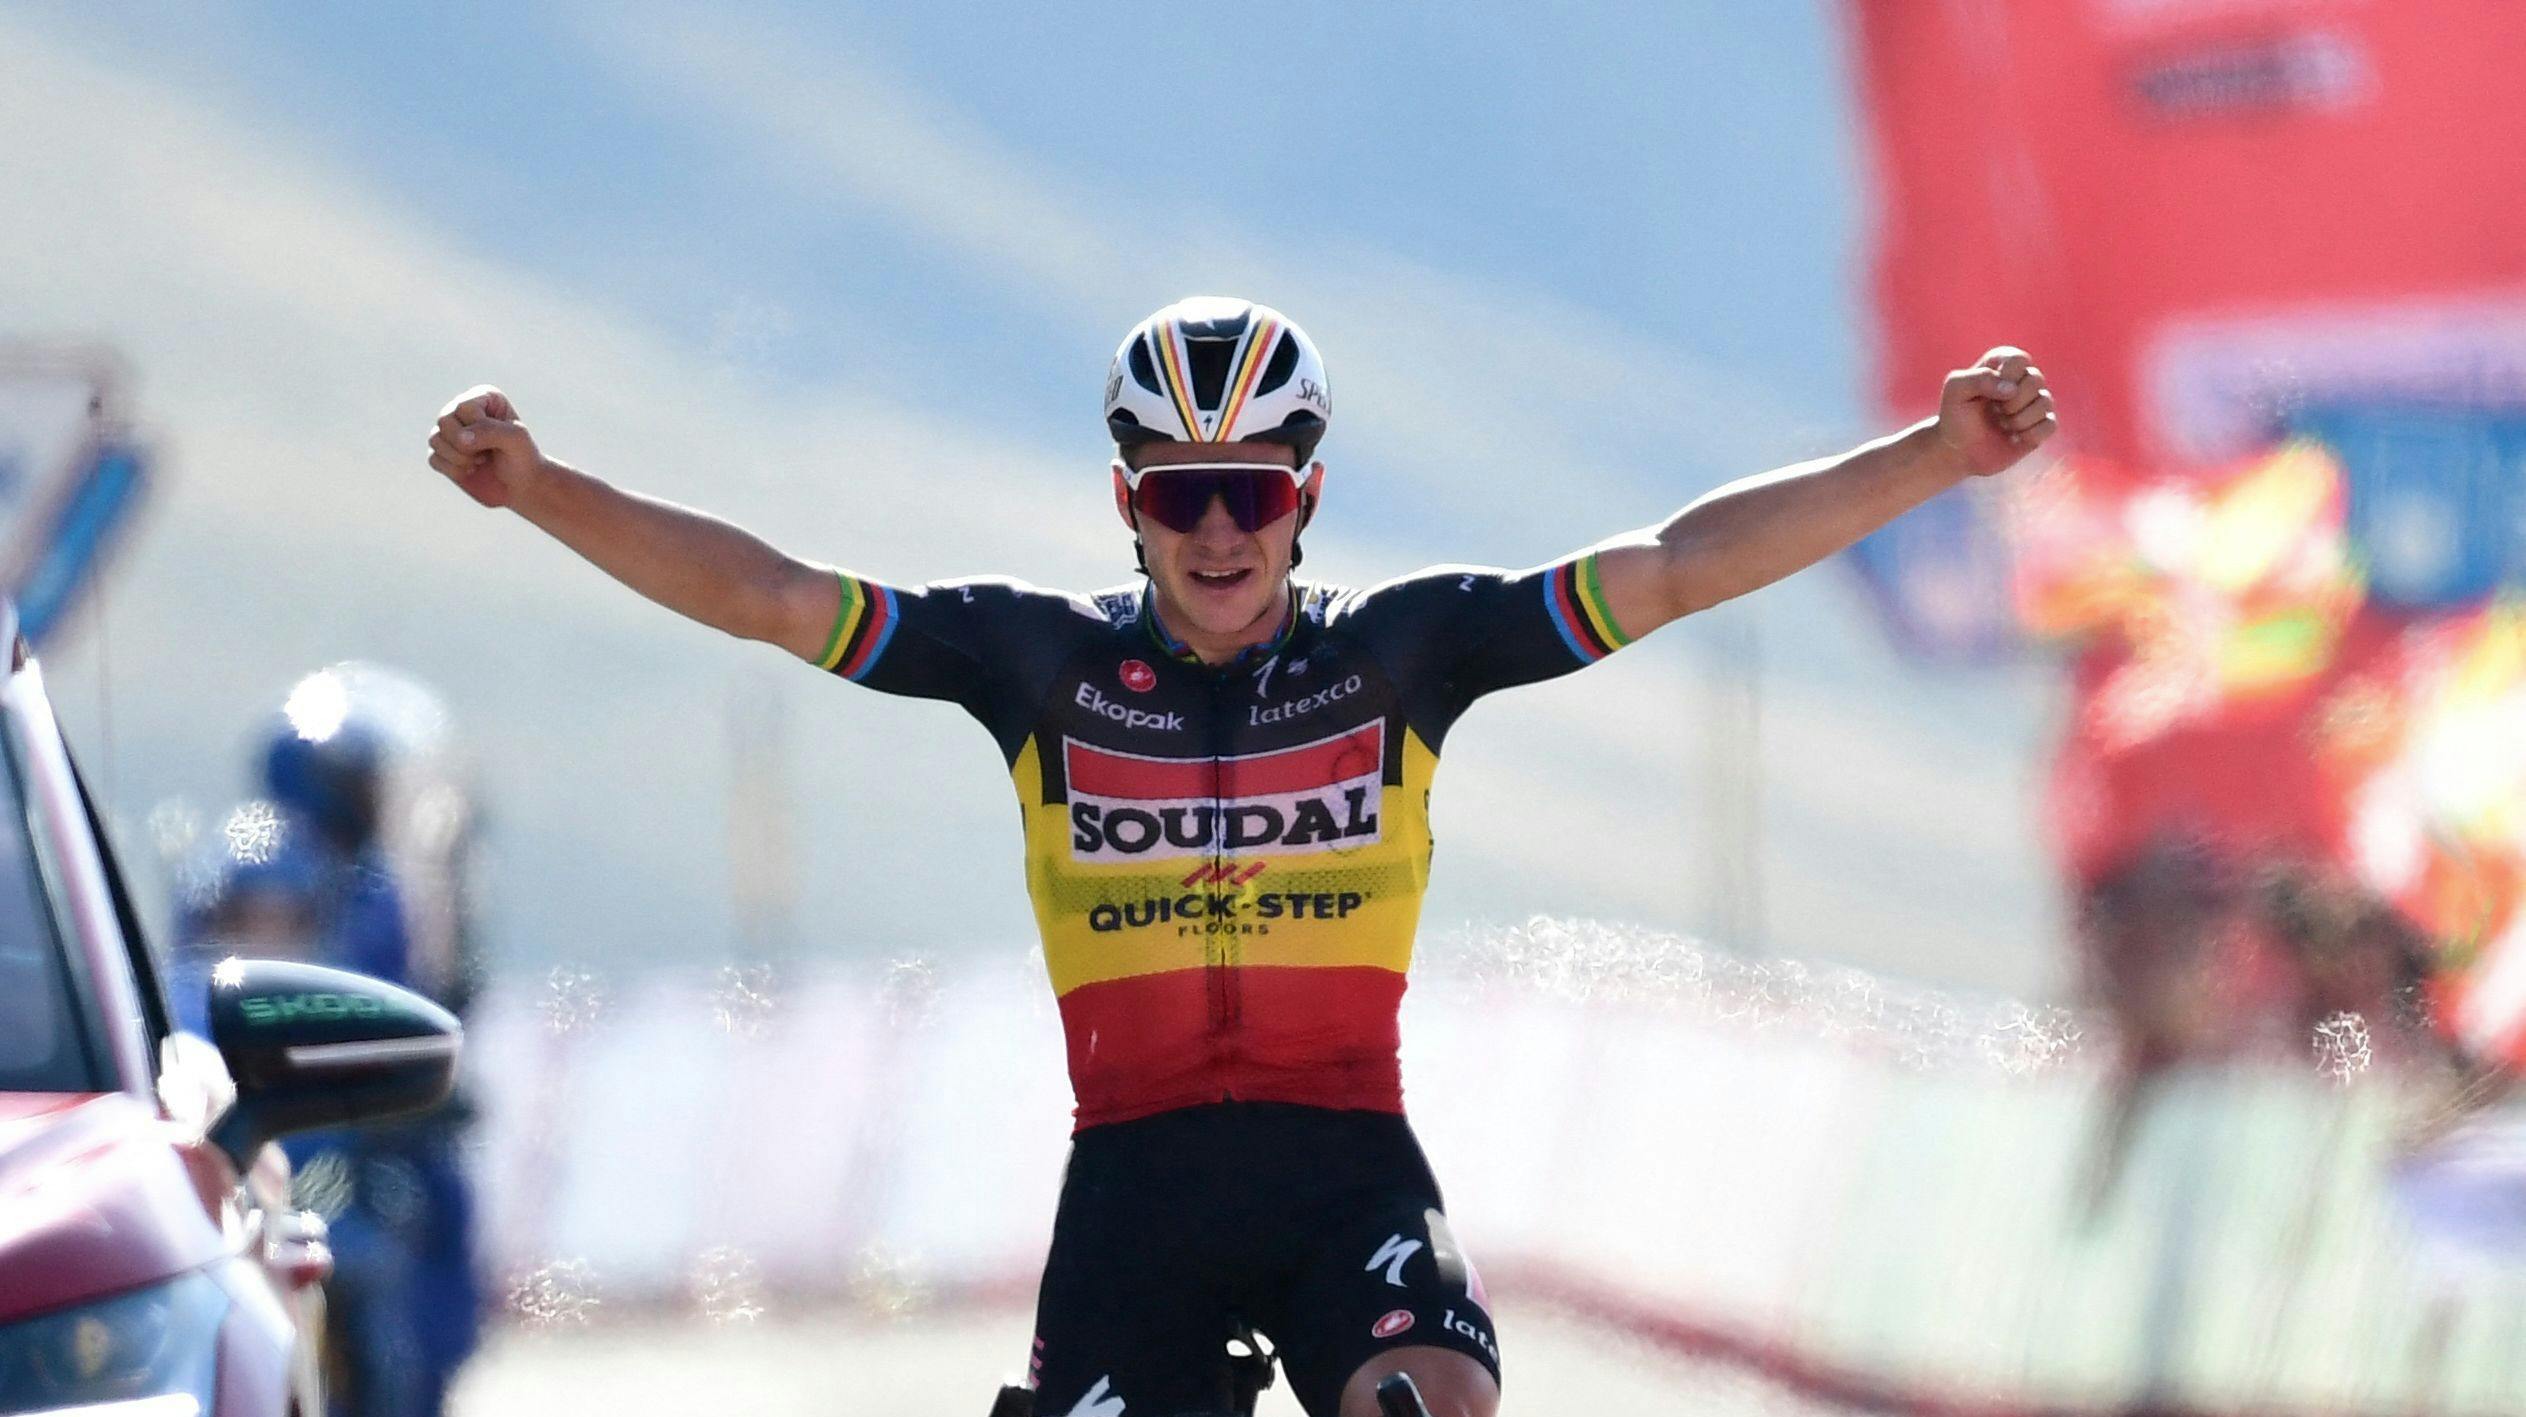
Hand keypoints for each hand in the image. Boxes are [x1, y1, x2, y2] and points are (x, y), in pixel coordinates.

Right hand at [427, 385, 544, 507]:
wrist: (522, 486)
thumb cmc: (523, 458)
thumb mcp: (515, 439)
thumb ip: (490, 431)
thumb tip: (460, 438)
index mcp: (483, 396)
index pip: (464, 407)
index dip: (479, 428)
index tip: (498, 440)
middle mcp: (462, 409)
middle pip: (444, 420)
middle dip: (466, 445)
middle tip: (487, 453)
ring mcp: (450, 431)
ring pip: (435, 439)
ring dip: (460, 458)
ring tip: (481, 461)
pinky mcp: (442, 453)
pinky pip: (433, 458)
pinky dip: (454, 470)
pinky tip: (471, 470)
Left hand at [1933, 347, 2056, 477]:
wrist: (1959, 451)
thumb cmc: (1955, 416)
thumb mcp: (1955, 391)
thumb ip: (1979, 378)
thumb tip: (2011, 389)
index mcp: (2003, 363)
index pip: (2019, 359)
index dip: (2005, 378)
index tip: (1987, 394)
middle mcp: (2023, 379)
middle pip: (2035, 379)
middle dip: (2011, 402)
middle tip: (1995, 411)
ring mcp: (2035, 401)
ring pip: (2045, 402)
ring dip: (2019, 420)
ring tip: (2002, 425)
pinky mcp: (2042, 424)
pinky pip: (2050, 425)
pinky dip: (2030, 434)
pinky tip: (2014, 438)